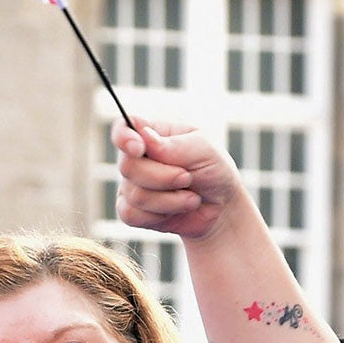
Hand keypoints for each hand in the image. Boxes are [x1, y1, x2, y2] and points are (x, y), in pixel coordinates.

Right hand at [112, 117, 246, 242]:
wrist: (220, 207)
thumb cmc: (213, 170)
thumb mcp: (204, 150)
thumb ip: (174, 145)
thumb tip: (144, 137)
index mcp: (153, 133)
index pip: (123, 127)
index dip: (123, 137)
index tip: (139, 149)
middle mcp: (137, 158)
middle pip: (128, 166)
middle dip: (162, 177)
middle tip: (187, 178)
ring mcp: (131, 185)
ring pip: (134, 194)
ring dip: (169, 200)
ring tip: (190, 198)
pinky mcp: (130, 210)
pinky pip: (130, 215)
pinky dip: (159, 215)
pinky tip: (174, 210)